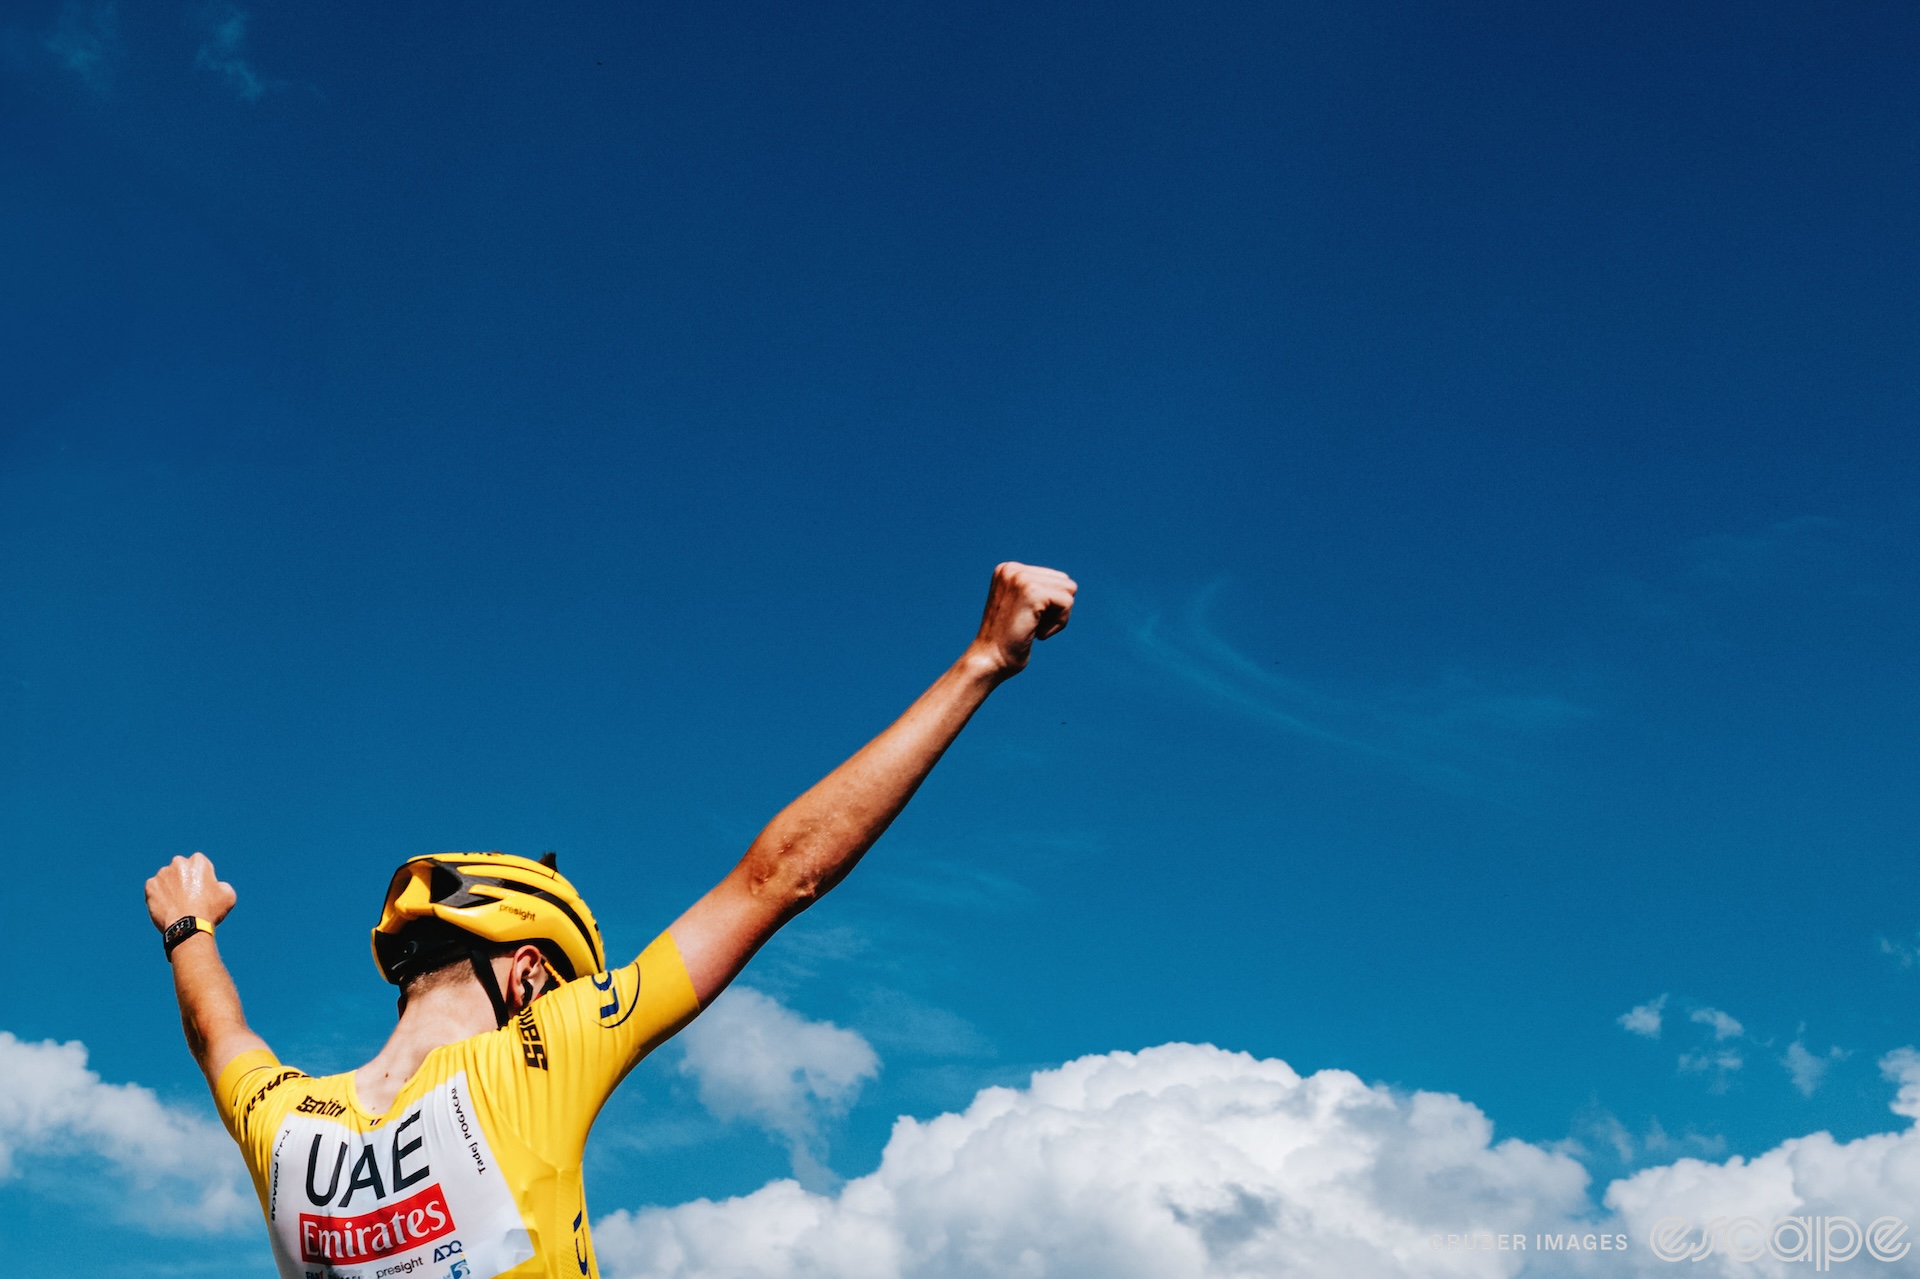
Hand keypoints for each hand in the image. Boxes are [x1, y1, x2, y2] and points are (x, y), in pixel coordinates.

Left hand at [145, 853, 237, 932]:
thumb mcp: (228, 895)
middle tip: (188, 895)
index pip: (198, 863)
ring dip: (170, 886)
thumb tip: (215, 885)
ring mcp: (162, 874)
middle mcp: (178, 863)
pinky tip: (167, 906)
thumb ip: (221, 884)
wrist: (187, 927)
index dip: (201, 876)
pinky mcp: (150, 886)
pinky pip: (154, 888)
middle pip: (181, 867)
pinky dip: (158, 895)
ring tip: (176, 904)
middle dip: (183, 877)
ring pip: (166, 878)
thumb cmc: (210, 911)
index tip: (202, 888)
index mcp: (198, 862)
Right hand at [970, 562, 1077, 676]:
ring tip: (1033, 628)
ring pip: (1069, 591)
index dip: (1050, 606)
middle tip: (1031, 625)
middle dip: (1056, 609)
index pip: (1056, 578)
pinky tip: (1037, 634)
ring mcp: (1021, 578)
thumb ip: (1038, 589)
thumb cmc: (1007, 640)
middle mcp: (1012, 568)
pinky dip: (1059, 624)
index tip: (1026, 619)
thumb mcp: (1020, 606)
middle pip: (1065, 582)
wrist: (989, 660)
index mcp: (1008, 569)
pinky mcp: (1032, 592)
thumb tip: (1069, 584)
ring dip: (1058, 617)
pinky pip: (1067, 603)